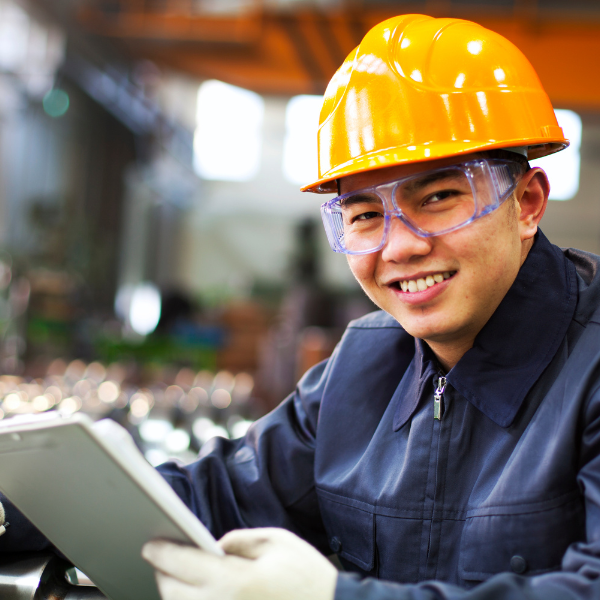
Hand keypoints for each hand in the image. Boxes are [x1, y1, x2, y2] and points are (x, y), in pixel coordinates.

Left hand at [142, 527, 337, 599]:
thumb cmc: (307, 578)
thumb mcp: (277, 543)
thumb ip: (239, 540)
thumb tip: (214, 546)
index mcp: (232, 581)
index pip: (181, 563)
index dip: (161, 551)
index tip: (150, 544)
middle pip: (172, 593)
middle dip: (163, 574)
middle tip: (164, 559)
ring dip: (176, 594)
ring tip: (179, 578)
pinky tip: (202, 594)